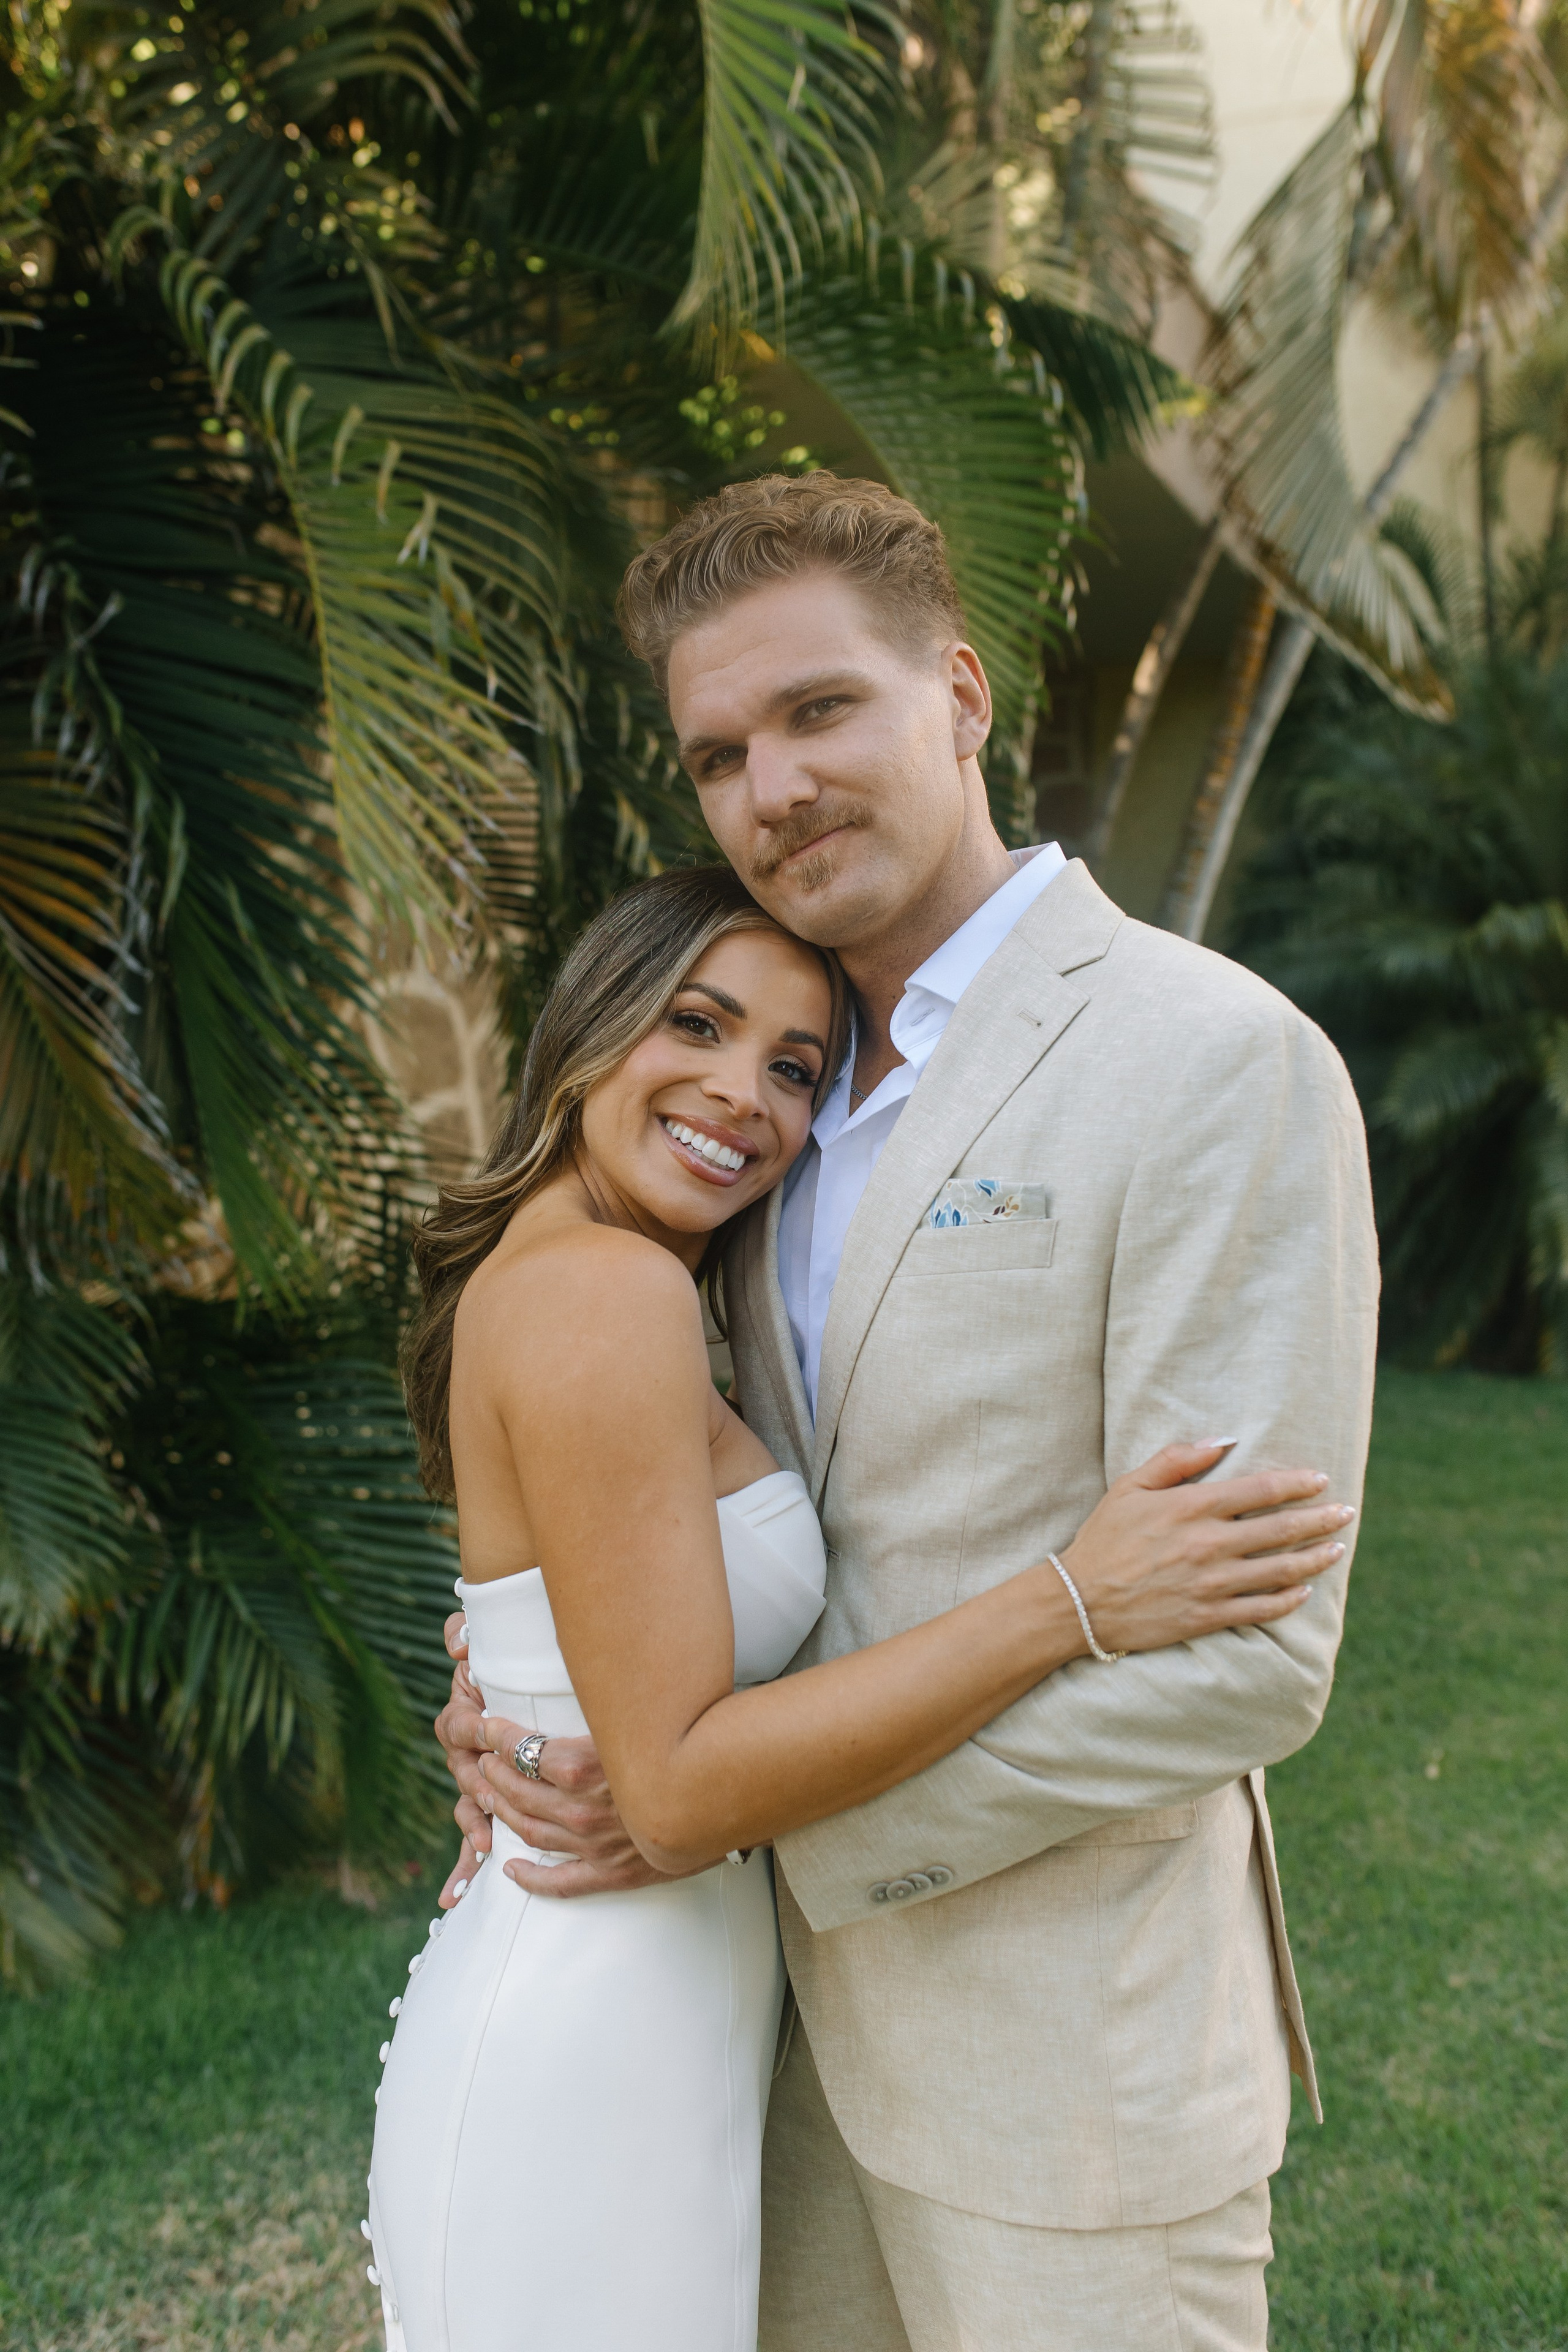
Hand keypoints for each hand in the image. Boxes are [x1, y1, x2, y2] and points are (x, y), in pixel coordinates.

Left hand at [433, 1612, 708, 1897]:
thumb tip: (579, 1666)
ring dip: (500, 1812)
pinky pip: (559, 1882)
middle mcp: (579, 1809)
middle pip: (516, 1790)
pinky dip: (529, 1877)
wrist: (729, 1799)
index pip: (520, 1749)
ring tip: (486, 1796)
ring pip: (528, 1830)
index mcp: (581, 1766)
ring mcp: (594, 1845)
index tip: (483, 1724)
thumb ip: (601, 1695)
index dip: (495, 1736)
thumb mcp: (636, 1711)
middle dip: (491, 1772)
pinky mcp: (611, 1873)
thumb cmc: (687, 1742)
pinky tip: (509, 1867)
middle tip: (477, 1758)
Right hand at [1058, 1441, 1353, 1656]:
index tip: (1321, 1479)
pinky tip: (1304, 1591)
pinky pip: (1260, 1610)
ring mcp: (1210, 1584)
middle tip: (1347, 1513)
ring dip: (1315, 1559)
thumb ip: (1176, 1460)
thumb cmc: (1104, 1539)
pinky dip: (1288, 1600)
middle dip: (1320, 1519)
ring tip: (1337, 1549)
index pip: (1260, 1490)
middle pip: (1280, 1530)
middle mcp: (1208, 1544)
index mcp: (1191, 1508)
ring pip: (1279, 1570)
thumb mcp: (1130, 1487)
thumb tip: (1222, 1441)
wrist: (1079, 1601)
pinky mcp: (1207, 1616)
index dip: (1296, 1483)